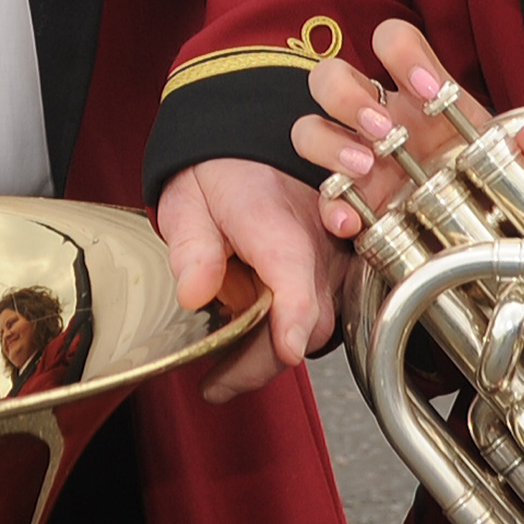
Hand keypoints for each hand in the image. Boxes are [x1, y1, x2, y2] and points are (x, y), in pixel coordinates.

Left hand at [156, 158, 351, 402]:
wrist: (253, 140)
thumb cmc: (219, 171)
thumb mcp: (187, 198)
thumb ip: (192, 247)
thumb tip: (194, 293)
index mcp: (274, 223)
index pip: (295, 276)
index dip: (293, 318)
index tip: (286, 349)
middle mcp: (316, 244)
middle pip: (309, 321)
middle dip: (264, 362)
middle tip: (216, 383)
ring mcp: (331, 259)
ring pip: (320, 326)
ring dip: (275, 354)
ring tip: (226, 371)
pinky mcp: (336, 270)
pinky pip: (322, 315)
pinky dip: (289, 334)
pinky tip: (254, 340)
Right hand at [292, 20, 523, 249]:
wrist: (477, 239)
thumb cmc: (488, 186)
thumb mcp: (517, 168)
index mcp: (418, 93)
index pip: (392, 41)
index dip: (402, 53)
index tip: (427, 89)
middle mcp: (378, 116)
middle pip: (331, 76)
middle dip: (350, 97)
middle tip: (383, 129)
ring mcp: (354, 156)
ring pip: (310, 127)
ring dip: (332, 144)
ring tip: (364, 168)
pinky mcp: (346, 200)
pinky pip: (320, 194)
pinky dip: (331, 205)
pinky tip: (351, 220)